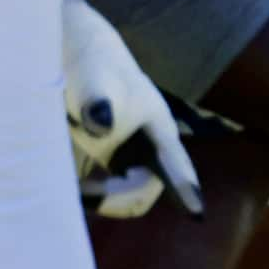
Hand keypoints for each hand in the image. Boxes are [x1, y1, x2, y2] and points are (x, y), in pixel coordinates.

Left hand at [59, 0, 200, 215]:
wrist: (74, 54)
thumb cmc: (89, 64)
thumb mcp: (93, 79)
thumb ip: (97, 100)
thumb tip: (102, 127)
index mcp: (159, 128)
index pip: (177, 166)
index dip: (186, 191)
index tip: (196, 214)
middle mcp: (150, 147)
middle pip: (146, 192)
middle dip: (120, 198)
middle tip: (85, 191)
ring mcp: (129, 155)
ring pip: (127, 196)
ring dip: (104, 200)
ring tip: (76, 188)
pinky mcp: (108, 160)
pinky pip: (109, 192)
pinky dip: (92, 195)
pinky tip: (72, 186)